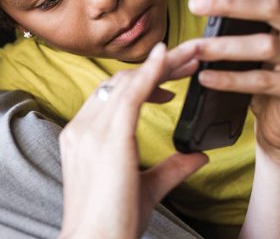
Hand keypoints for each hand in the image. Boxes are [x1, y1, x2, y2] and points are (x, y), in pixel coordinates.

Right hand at [56, 41, 208, 238]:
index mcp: (82, 138)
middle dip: (156, 67)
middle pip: (118, 83)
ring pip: (126, 83)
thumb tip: (197, 155)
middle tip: (190, 58)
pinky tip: (168, 59)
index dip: (141, 82)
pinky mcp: (108, 138)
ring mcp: (90, 131)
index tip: (170, 83)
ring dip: (161, 66)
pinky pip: (130, 96)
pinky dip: (150, 72)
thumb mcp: (146, 188)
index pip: (110, 96)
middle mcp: (82, 129)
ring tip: (192, 57)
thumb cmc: (113, 224)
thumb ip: (171, 168)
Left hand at [187, 0, 279, 164]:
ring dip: (223, 45)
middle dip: (230, 2)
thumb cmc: (265, 73)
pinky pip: (262, 81)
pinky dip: (229, 78)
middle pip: (273, 6)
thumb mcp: (256, 40)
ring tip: (193, 47)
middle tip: (194, 3)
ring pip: (265, 45)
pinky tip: (205, 77)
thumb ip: (241, 18)